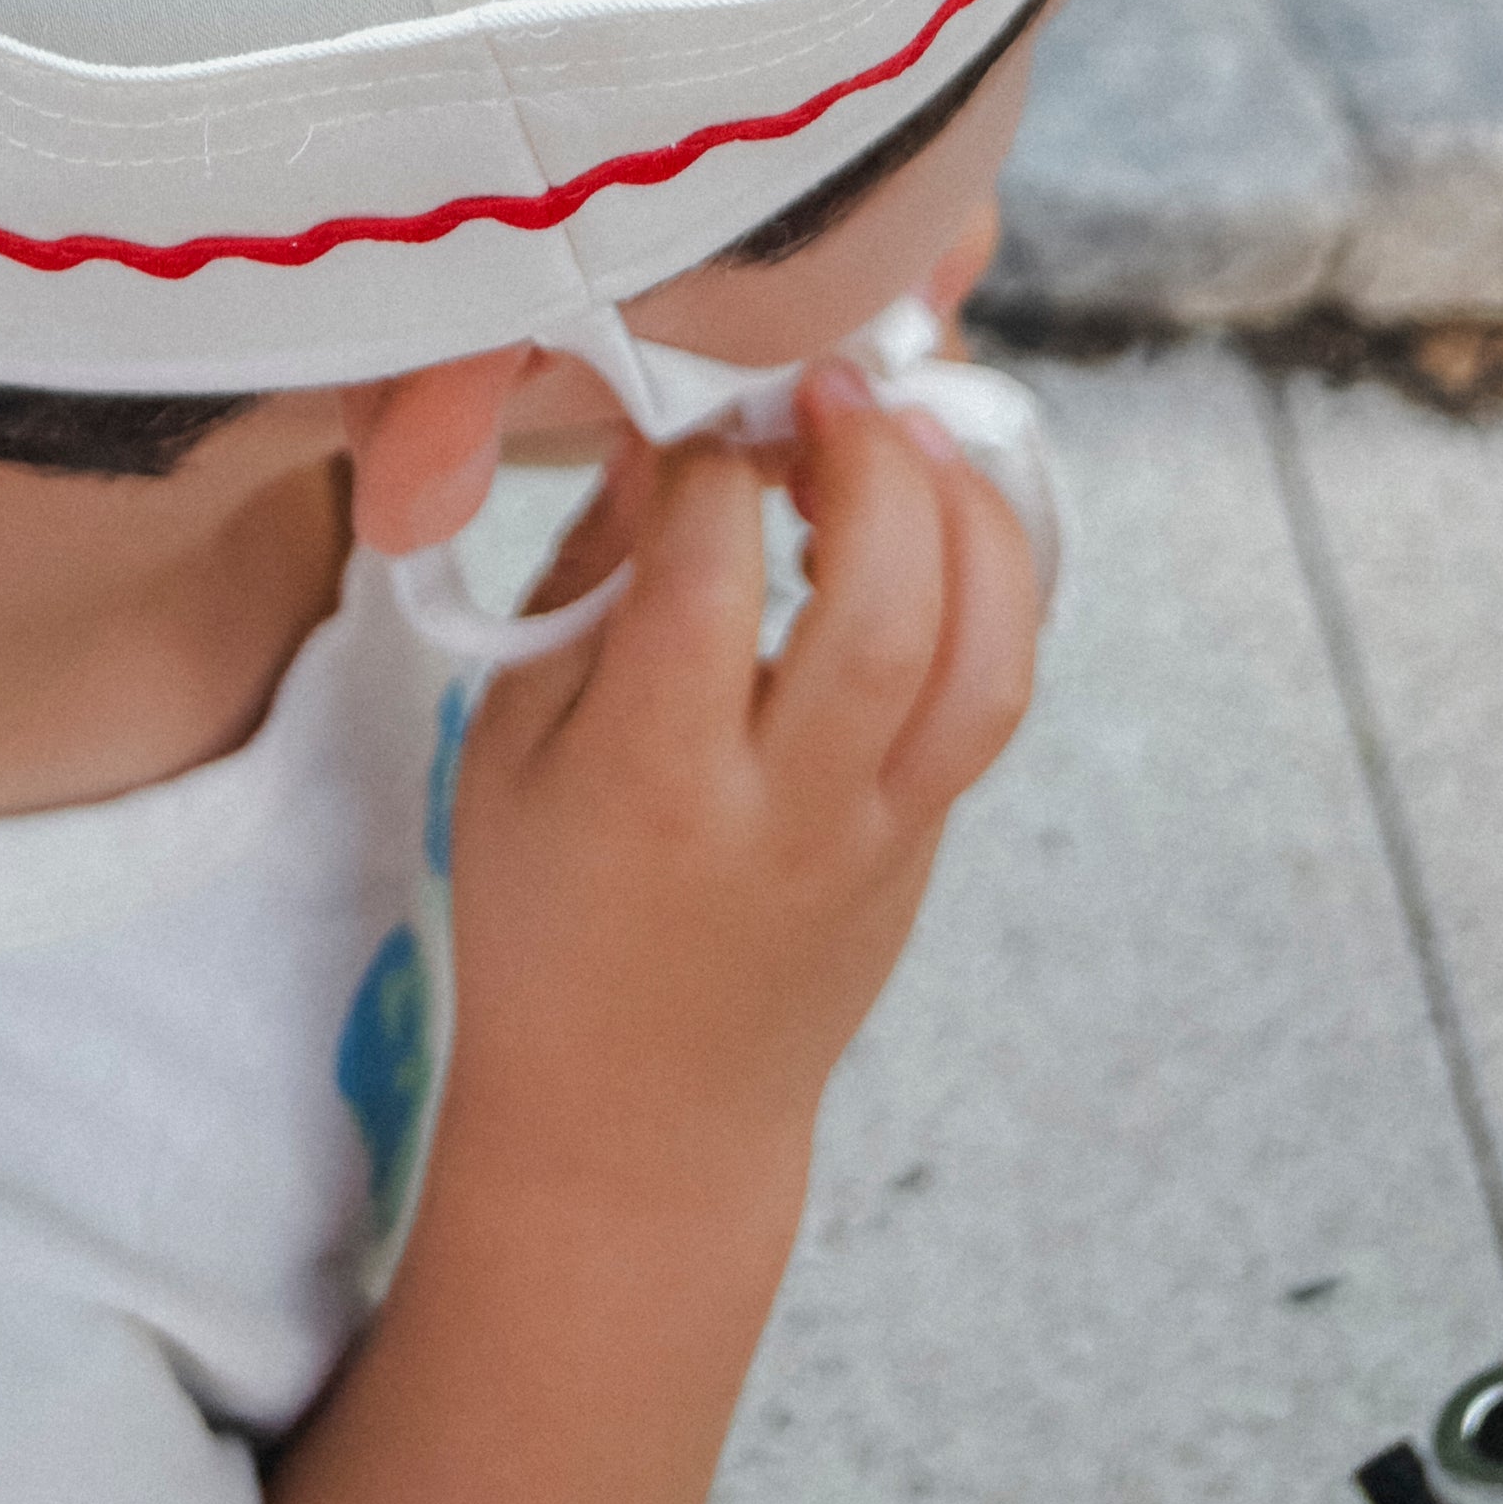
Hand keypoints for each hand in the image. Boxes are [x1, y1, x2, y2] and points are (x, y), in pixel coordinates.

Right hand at [439, 361, 1041, 1227]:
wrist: (641, 1117)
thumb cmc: (547, 917)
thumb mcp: (508, 746)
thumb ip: (586, 585)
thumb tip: (655, 437)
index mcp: (652, 778)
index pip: (707, 574)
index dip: (705, 463)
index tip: (682, 422)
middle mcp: (787, 808)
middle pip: (885, 612)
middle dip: (872, 465)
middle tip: (827, 386)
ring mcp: (882, 833)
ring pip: (988, 660)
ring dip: (968, 517)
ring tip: (904, 434)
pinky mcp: (933, 838)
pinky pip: (994, 692)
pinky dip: (986, 582)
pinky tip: (931, 515)